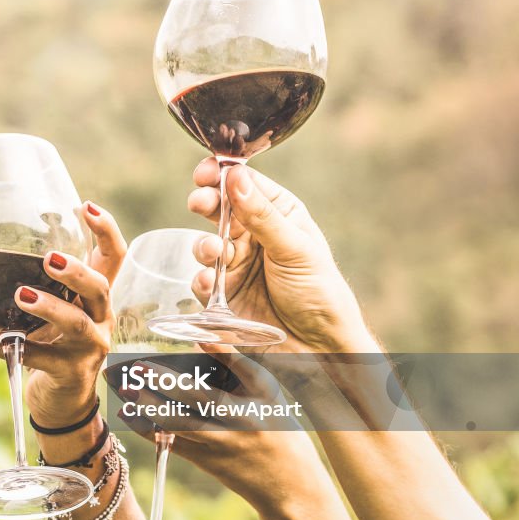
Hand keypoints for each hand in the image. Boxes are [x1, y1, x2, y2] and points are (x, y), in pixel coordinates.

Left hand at [0, 201, 126, 427]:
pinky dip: (0, 347)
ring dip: (50, 307)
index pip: (114, 257)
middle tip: (49, 259)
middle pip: (100, 287)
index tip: (87, 207)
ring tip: (21, 295)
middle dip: (77, 272)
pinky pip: (34, 357)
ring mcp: (87, 348)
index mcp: (95, 296)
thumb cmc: (50, 343)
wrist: (62, 402)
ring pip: (76, 324)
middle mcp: (100, 318)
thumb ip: (8, 276)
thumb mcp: (39, 309)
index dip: (106, 231)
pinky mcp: (67, 374)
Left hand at [117, 346, 323, 514]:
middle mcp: (242, 420)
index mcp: (263, 398)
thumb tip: (202, 338)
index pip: (244, 369)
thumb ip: (240, 368)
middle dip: (167, 380)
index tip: (199, 335)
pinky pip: (172, 443)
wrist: (289, 487)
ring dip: (149, 405)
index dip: (223, 351)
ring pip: (179, 422)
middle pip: (200, 397)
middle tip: (139, 366)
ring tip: (125, 388)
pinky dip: (147, 428)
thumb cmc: (279, 432)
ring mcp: (222, 443)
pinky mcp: (207, 461)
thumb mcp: (270, 396)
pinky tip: (127, 413)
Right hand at [188, 158, 373, 352]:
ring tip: (213, 253)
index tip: (205, 172)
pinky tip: (211, 283)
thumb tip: (235, 176)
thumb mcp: (295, 249)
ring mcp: (237, 265)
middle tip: (199, 203)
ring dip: (204, 246)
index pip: (245, 184)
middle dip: (205, 204)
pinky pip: (203, 281)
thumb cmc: (320, 292)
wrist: (319, 347)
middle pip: (219, 209)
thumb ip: (262, 215)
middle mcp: (254, 235)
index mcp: (279, 214)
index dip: (222, 174)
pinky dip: (203, 280)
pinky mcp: (224, 294)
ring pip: (206, 245)